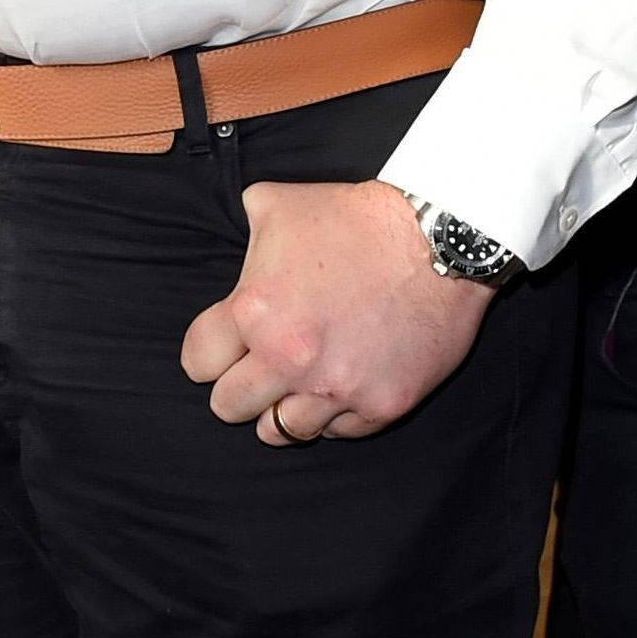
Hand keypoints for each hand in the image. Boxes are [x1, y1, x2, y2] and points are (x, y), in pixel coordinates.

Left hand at [179, 178, 493, 444]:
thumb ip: (245, 234)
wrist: (438, 240)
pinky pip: (339, 432)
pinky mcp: (382, 405)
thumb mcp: (276, 205)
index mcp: (254, 312)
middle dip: (237, 388)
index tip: (223, 349)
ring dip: (282, 410)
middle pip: (229, 407)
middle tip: (255, 372)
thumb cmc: (355, 218)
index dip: (208, 353)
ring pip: (281, 432)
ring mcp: (337, 388)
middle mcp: (289, 359)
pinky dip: (334, 415)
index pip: (198, 362)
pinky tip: (339, 386)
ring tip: (295, 386)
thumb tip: (238, 241)